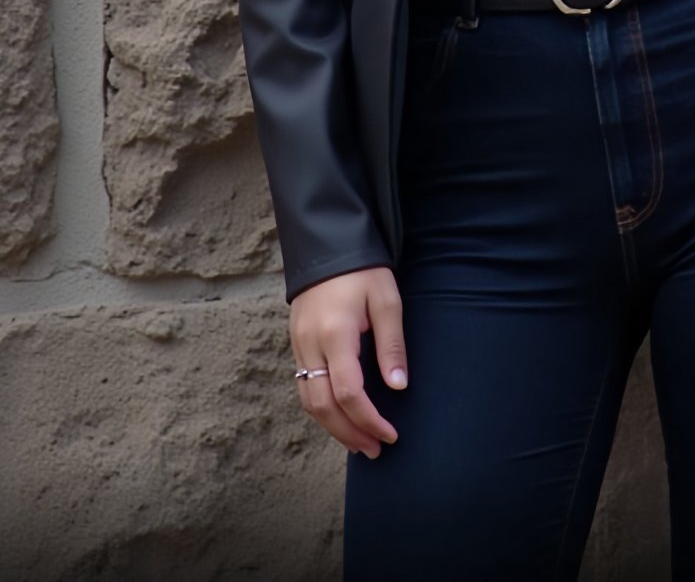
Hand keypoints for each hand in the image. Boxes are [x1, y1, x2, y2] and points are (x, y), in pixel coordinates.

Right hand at [289, 265, 407, 458]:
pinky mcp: (296, 344)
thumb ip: (391, 345)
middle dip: (349, 434)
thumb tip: (397, 388)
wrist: (327, 245)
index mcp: (335, 334)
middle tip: (376, 450)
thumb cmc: (363, 270)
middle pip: (322, 407)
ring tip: (360, 442)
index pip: (348, 393)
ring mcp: (299, 345)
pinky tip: (341, 416)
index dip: (369, 420)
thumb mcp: (386, 300)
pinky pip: (304, 387)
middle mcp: (310, 345)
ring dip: (334, 428)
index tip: (391, 435)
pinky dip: (322, 409)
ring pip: (309, 402)